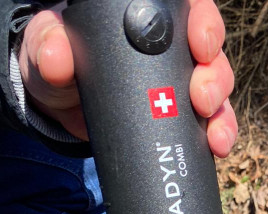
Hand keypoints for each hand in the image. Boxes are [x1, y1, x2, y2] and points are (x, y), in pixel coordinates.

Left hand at [18, 0, 237, 156]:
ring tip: (213, 134)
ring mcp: (179, 83)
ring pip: (217, 88)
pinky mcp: (181, 117)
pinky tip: (217, 147)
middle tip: (202, 97)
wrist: (58, 109)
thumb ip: (48, 46)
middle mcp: (170, 47)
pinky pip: (212, 123)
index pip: (187, 9)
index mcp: (143, 16)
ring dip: (221, 111)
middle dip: (215, 74)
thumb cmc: (56, 62)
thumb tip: (55, 57)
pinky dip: (219, 135)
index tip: (199, 43)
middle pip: (210, 50)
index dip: (203, 22)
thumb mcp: (46, 49)